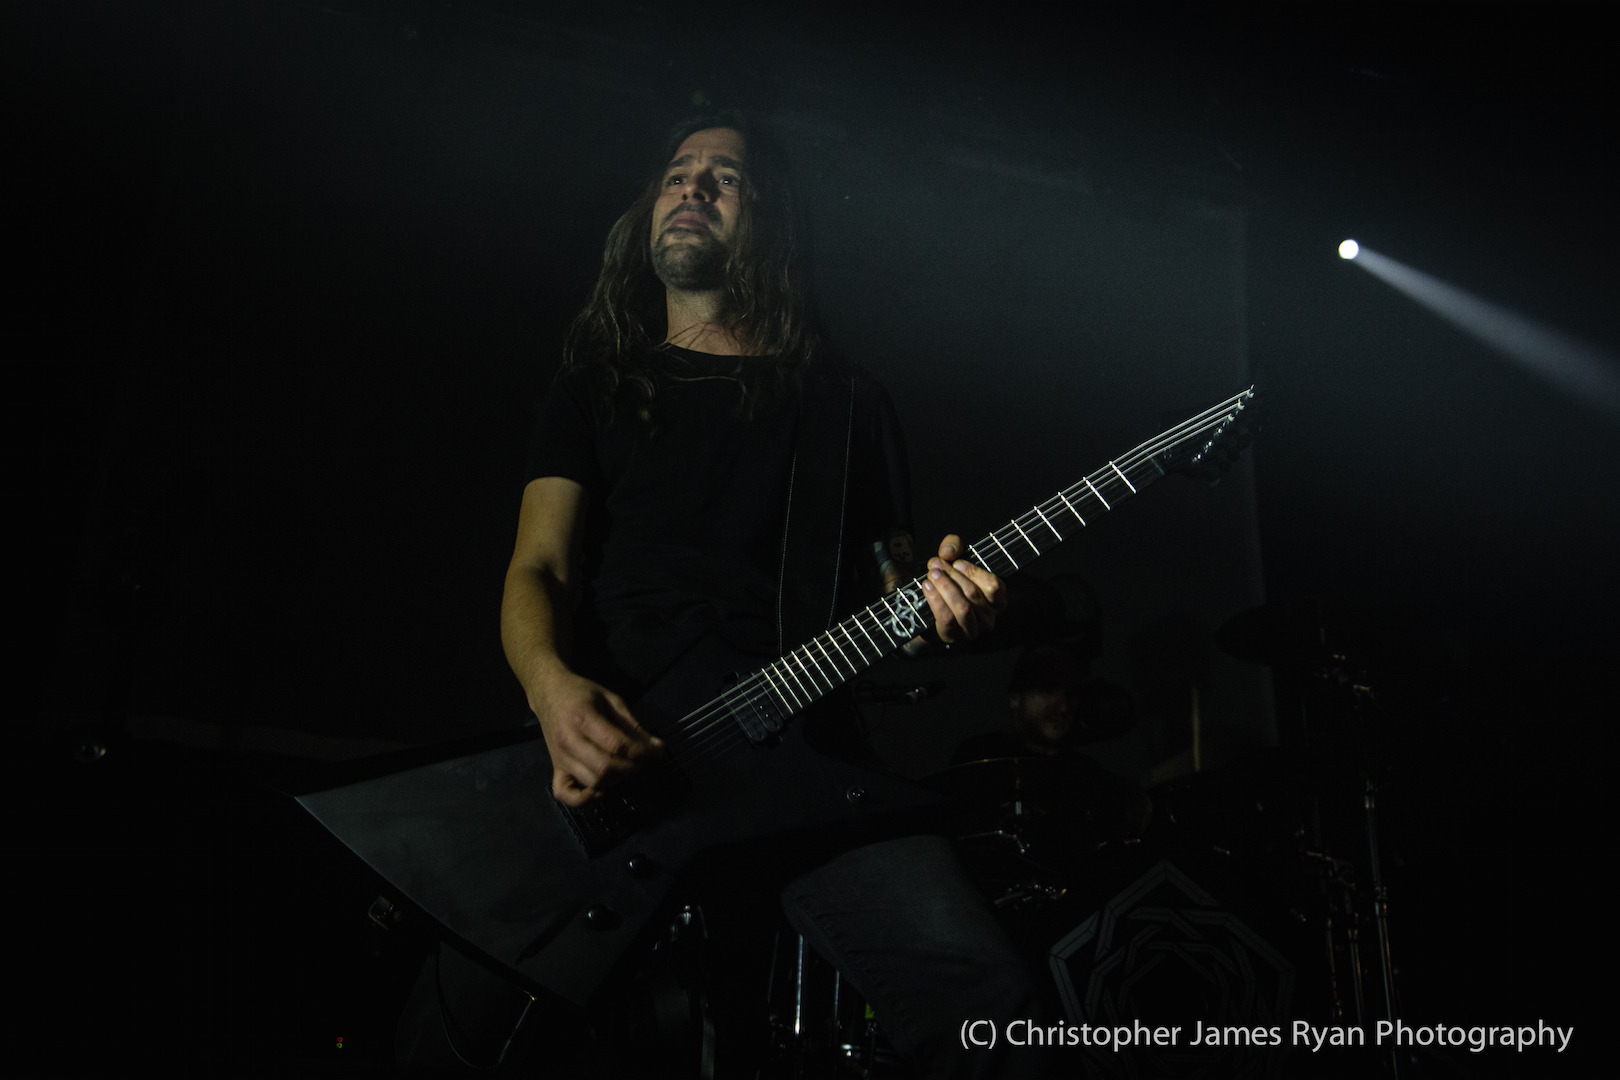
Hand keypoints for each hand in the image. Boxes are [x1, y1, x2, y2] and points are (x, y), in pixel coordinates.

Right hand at [527, 664, 662, 805]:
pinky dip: (584, 799)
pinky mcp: (554, 768)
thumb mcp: (611, 699)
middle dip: (633, 768)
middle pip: (606, 767)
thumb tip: (655, 747)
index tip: (657, 752)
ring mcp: (559, 758)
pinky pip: (565, 794)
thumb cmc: (581, 693)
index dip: (642, 752)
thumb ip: (632, 725)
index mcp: (582, 718)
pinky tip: (600, 789)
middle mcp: (568, 741)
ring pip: (593, 782)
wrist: (549, 692)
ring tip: (627, 768)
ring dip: (617, 781)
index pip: (617, 745)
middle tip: (644, 760)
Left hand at [919, 534, 1005, 643]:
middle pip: (974, 594)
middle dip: (953, 576)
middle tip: (935, 565)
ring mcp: (971, 630)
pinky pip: (947, 619)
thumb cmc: (945, 582)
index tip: (956, 563)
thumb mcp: (951, 558)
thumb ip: (953, 545)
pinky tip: (927, 587)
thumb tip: (949, 552)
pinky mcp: (953, 637)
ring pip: (963, 609)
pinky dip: (936, 601)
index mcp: (996, 600)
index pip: (994, 586)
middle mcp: (988, 618)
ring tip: (932, 575)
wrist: (923, 609)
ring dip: (945, 588)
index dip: (974, 573)